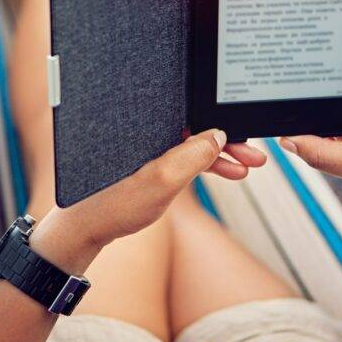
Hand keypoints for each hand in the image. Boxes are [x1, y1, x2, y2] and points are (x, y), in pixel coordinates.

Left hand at [31, 129, 250, 272]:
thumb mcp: (163, 181)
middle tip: (255, 157)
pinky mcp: (148, 158)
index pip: (193, 113)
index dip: (223, 124)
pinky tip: (225, 172)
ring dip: (220, 156)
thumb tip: (218, 135)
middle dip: (228, 142)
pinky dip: (203, 165)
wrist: (86, 228)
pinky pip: (183, 155)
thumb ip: (193, 156)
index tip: (246, 137)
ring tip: (247, 169)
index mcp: (149, 124)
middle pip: (196, 126)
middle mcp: (148, 128)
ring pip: (192, 143)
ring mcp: (148, 144)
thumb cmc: (115, 204)